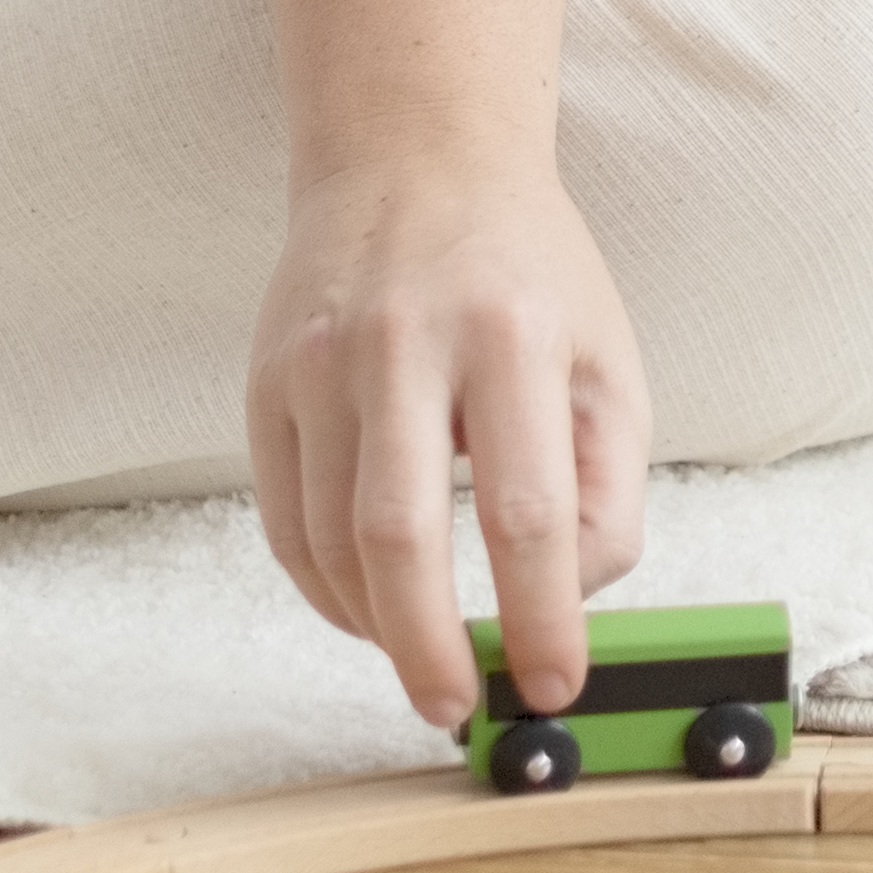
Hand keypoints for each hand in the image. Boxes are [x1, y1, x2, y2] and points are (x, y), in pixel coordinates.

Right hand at [230, 0, 630, 727]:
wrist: (413, 163)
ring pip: (327, 542)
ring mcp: (318, 365)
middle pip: (399, 538)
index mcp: (511, 336)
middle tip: (458, 709)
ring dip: (376, 625)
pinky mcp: (263, 385)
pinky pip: (284, 521)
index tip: (556, 684)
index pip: (528, 511)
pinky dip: (325, 587)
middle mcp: (403, 346)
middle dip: (428, 646)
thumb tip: (571, 600)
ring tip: (423, 659)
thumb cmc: (528, 276)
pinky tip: (370, 609)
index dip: (541, 616)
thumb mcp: (606, 359)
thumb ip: (609, 485)